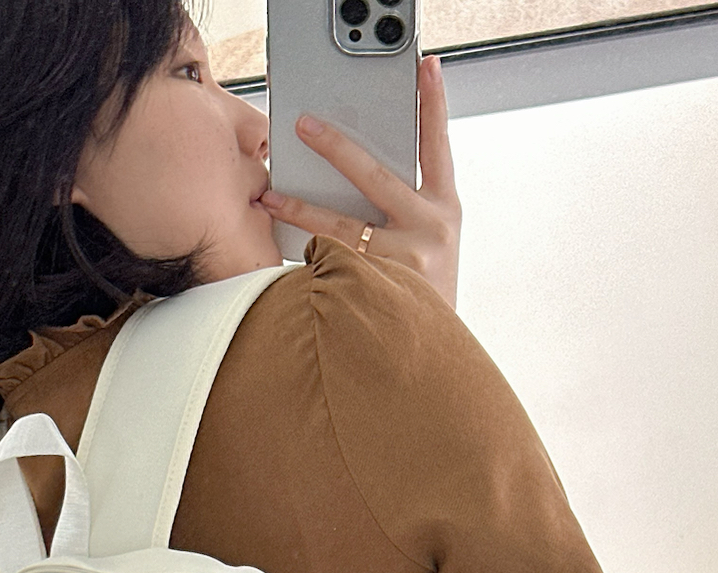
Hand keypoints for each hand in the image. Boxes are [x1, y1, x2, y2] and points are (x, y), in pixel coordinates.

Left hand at [259, 54, 460, 307]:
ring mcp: (405, 260)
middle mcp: (430, 229)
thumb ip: (406, 209)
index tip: (425, 66)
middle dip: (335, 146)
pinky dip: (310, 260)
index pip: (439, 144)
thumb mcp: (432, 245)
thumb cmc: (425, 295)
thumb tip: (355, 174)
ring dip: (301, 209)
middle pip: (374, 174)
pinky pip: (333, 265)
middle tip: (303, 125)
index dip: (433, 102)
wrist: (434, 361)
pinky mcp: (380, 290)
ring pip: (342, 226)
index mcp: (446, 210)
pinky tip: (289, 256)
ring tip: (272, 196)